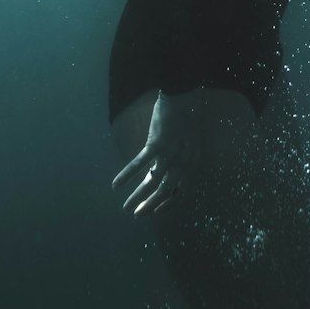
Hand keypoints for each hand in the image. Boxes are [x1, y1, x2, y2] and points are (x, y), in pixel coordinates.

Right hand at [113, 90, 201, 217]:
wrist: (182, 93)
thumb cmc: (184, 116)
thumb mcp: (189, 141)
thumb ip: (180, 159)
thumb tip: (162, 175)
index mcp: (193, 161)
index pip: (181, 191)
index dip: (168, 203)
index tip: (156, 211)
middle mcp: (184, 160)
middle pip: (167, 190)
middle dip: (151, 205)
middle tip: (137, 215)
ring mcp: (171, 151)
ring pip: (153, 181)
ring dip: (138, 196)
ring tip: (126, 207)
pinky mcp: (157, 142)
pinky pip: (140, 163)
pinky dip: (127, 175)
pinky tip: (116, 184)